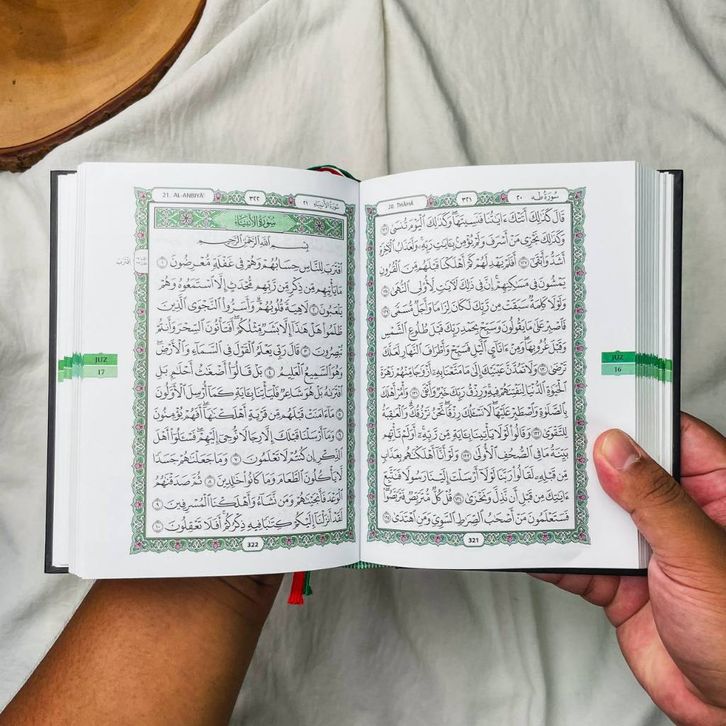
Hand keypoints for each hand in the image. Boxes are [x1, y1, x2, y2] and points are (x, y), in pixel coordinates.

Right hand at [534, 413, 725, 724]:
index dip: (632, 416)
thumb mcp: (699, 553)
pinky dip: (553, 554)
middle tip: (547, 439)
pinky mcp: (621, 586)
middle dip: (584, 462)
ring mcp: (647, 552)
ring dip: (563, 508)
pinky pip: (579, 562)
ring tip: (529, 485)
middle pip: (623, 474)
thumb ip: (654, 500)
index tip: (593, 399)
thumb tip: (615, 450)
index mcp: (714, 496)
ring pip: (596, 517)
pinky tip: (532, 542)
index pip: (671, 438)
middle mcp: (678, 518)